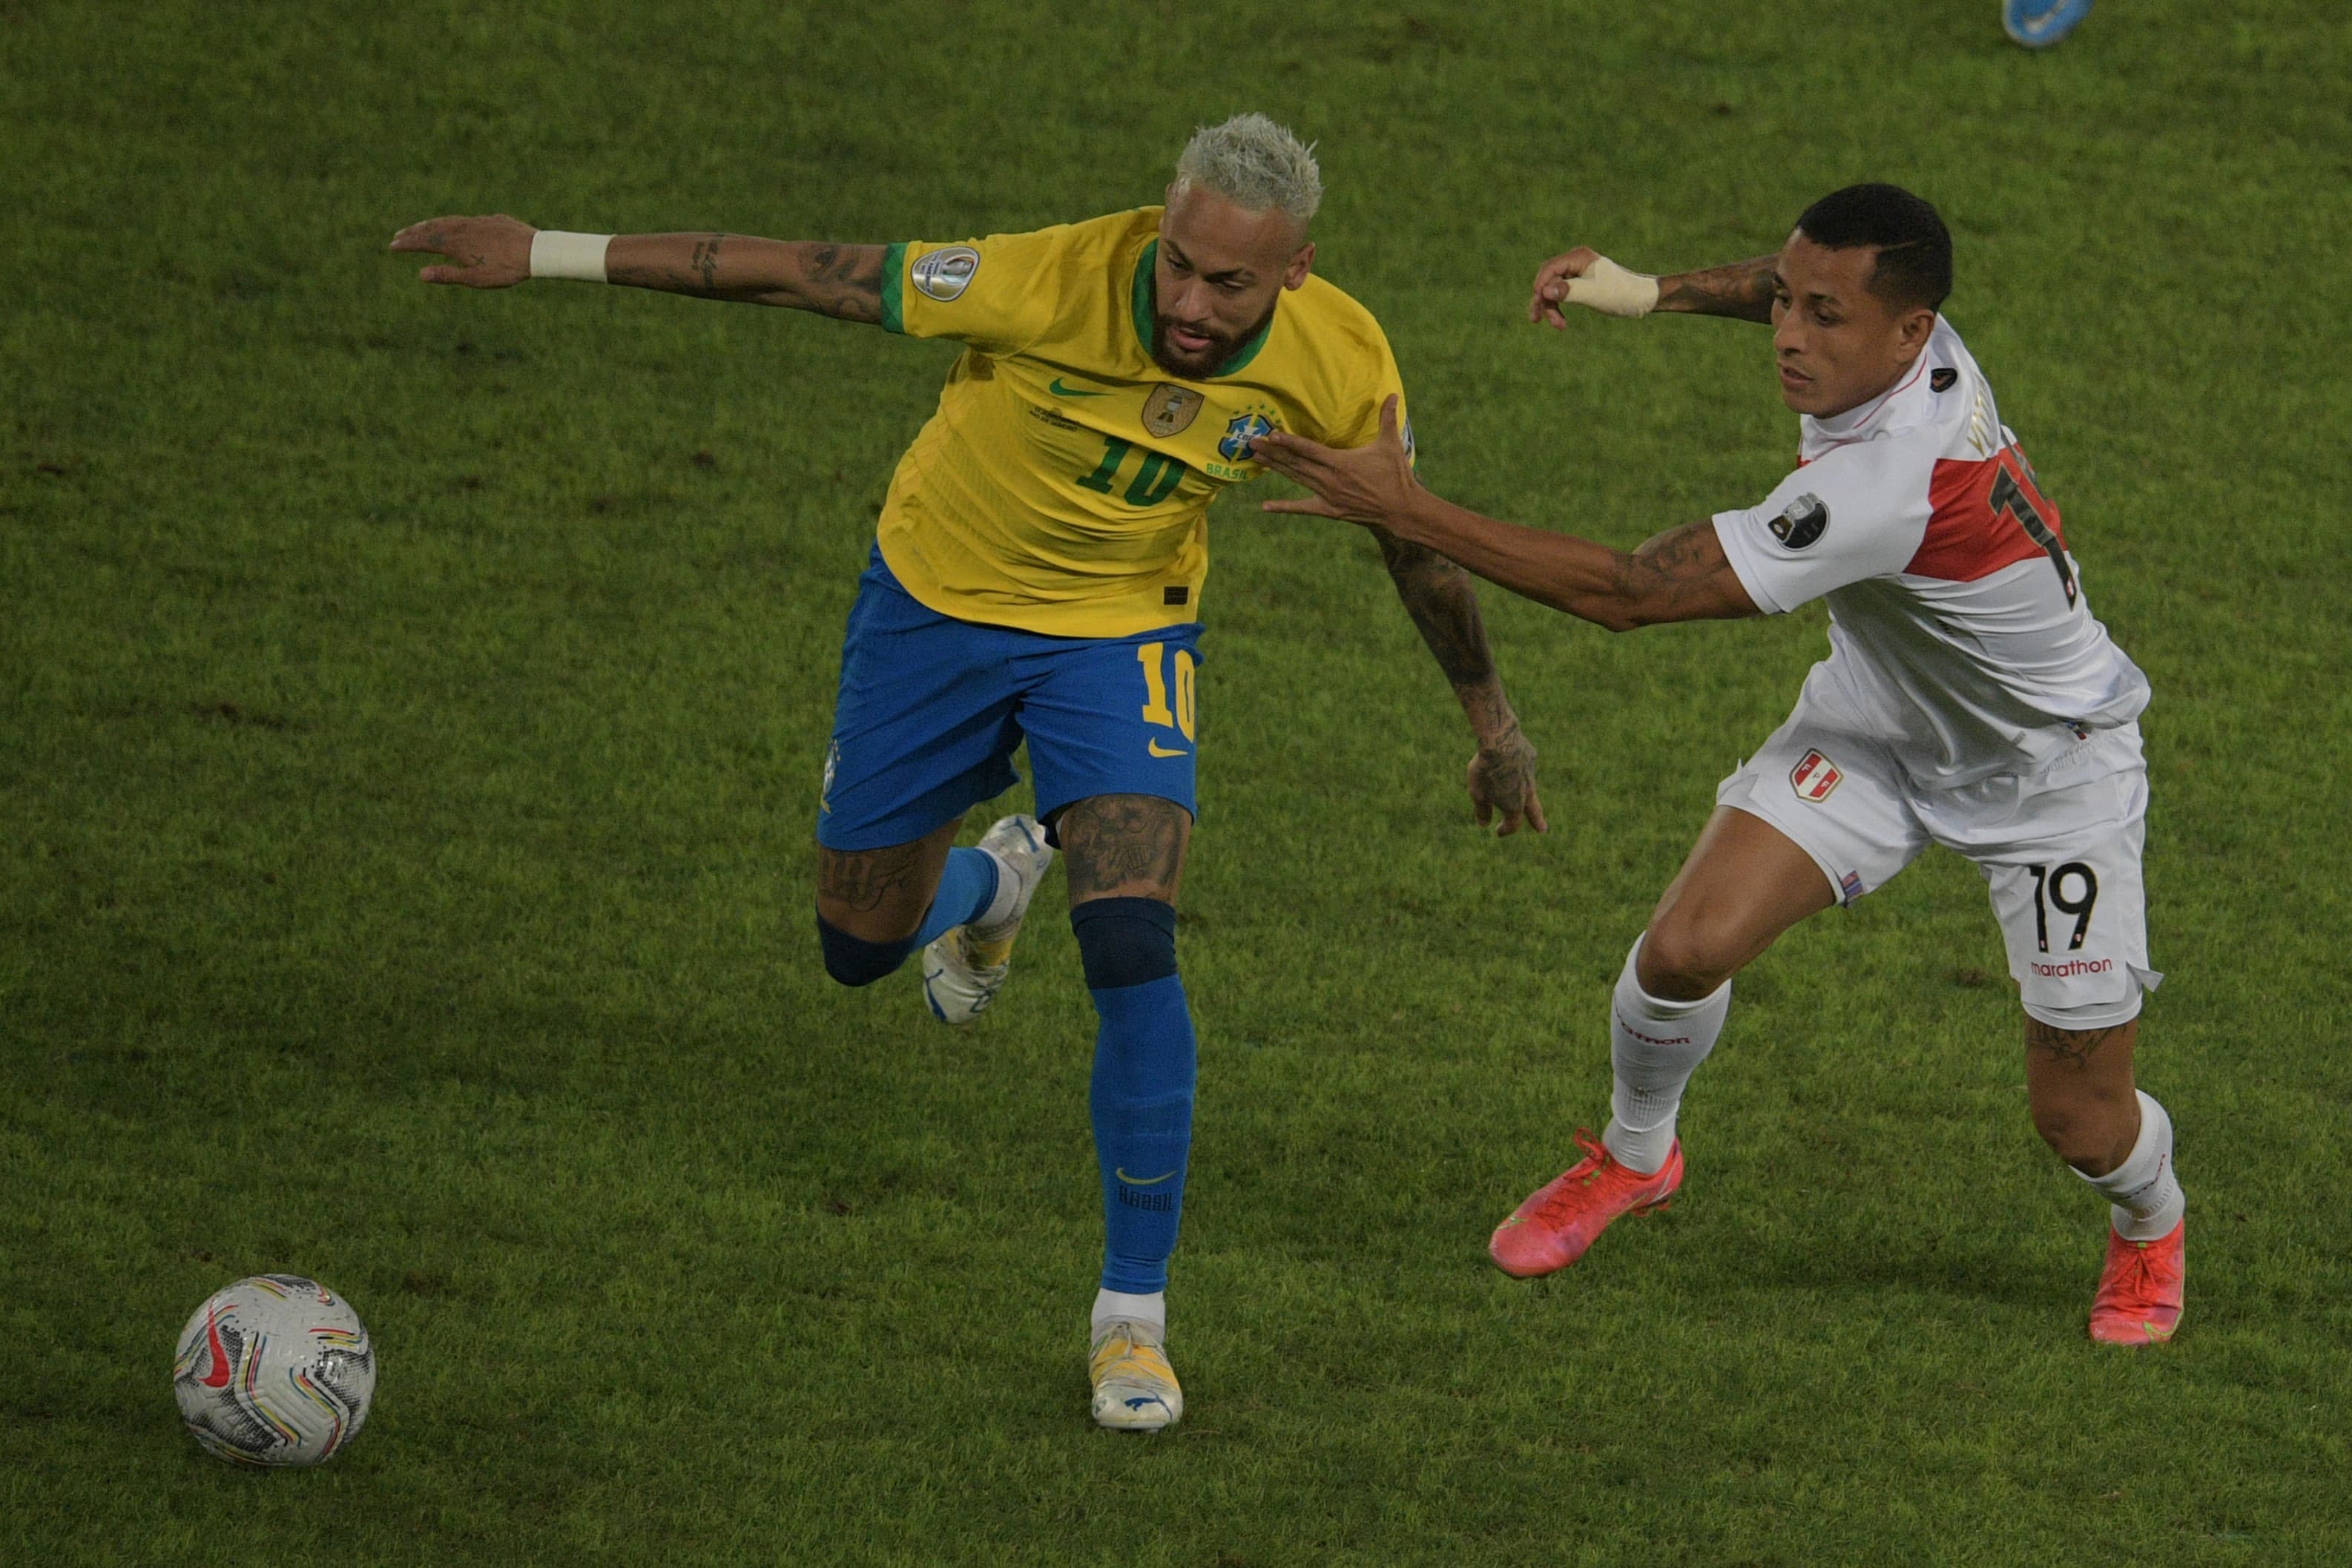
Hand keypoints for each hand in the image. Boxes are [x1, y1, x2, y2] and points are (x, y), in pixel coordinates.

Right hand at [390, 214, 534, 286]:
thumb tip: (420, 274)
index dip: (407, 244)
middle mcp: (463, 229)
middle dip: (414, 232)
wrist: (536, 251)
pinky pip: (465, 219)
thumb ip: (448, 275)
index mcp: (456, 244)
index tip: (392, 245)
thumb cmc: (507, 269)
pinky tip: (454, 224)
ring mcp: (477, 222)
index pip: (424, 242)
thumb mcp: (476, 279)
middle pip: (432, 228)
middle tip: (398, 235)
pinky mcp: (491, 220)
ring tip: (421, 227)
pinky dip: (451, 221)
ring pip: (448, 221)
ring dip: (431, 224)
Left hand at [1254, 394, 1416, 527]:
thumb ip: (1387, 417)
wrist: (1401, 509)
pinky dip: (1284, 508)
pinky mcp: (1329, 510)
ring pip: (1296, 479)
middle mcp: (1329, 479)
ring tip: (1255, 459)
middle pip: (1295, 463)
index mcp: (1340, 462)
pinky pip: (1302, 508)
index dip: (1289, 442)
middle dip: (1272, 452)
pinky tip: (1265, 507)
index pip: (1308, 449)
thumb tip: (1392, 393)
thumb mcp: (1391, 444)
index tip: (1271, 435)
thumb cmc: (1396, 476)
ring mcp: (1327, 496)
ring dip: (1275, 469)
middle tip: (1251, 442)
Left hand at [1468, 723, 1546, 835]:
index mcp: (1514, 805)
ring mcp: (1531, 774)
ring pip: (1530, 787)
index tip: (1498, 831)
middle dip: (1537, 821)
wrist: (1500, 741)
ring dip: (1527, 794)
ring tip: (1523, 795)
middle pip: (1534, 811)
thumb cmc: (1486, 770)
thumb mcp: (1478, 793)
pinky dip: (1520, 768)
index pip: (1513, 824)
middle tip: (1542, 830)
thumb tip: (1484, 824)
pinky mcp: (1530, 757)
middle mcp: (1527, 791)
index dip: (1506, 830)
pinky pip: (1524, 765)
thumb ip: (1482, 810)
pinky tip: (1512, 761)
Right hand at [1528, 247, 1657, 326]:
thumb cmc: (1620, 293)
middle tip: (1538, 320)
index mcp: (1578, 257)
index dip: (1540, 287)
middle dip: (1543, 300)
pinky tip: (1561, 322)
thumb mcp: (1593, 294)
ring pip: (1552, 289)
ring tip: (1558, 326)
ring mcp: (1577, 272)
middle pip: (1547, 279)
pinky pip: (1561, 294)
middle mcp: (1575, 261)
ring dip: (1551, 308)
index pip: (1549, 269)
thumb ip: (1568, 291)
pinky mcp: (1580, 283)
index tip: (1538, 307)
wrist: (1641, 298)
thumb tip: (1543, 291)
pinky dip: (1559, 308)